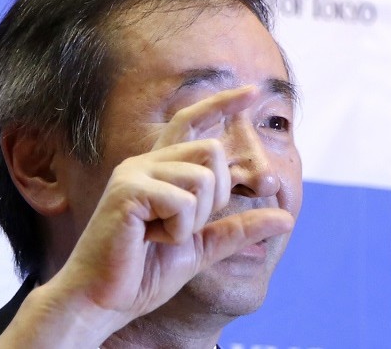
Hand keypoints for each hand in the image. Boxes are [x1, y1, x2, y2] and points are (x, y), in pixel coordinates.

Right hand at [0, 86, 294, 346]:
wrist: (103, 299)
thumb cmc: (143, 273)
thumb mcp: (200, 249)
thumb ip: (237, 230)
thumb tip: (287, 217)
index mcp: (160, 171)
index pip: (192, 123)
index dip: (222, 105)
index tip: (252, 92)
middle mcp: (145, 163)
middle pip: (212, 151)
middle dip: (215, 198)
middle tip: (181, 228)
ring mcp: (134, 173)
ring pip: (203, 178)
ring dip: (193, 220)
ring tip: (160, 236)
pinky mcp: (127, 190)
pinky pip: (182, 201)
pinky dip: (177, 230)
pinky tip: (149, 239)